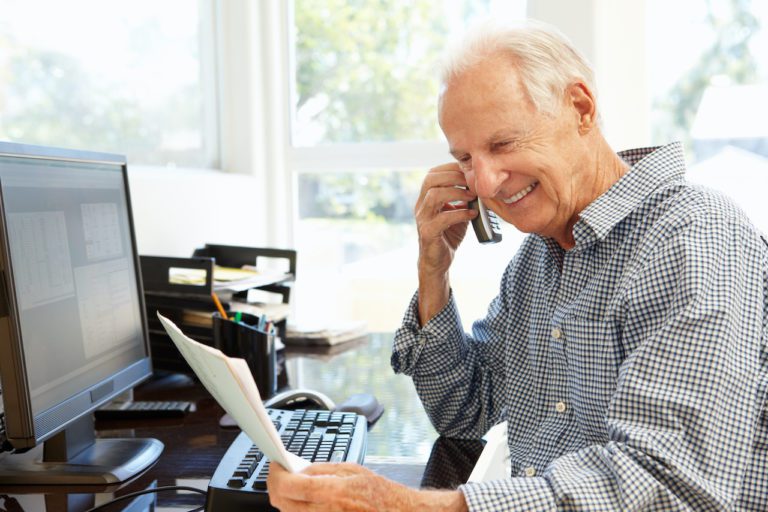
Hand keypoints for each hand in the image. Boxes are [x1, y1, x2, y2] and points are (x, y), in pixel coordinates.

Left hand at [267, 462, 466, 510]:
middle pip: (282, 503)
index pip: (290, 486)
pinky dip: (297, 510)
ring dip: (285, 499)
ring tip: (291, 486)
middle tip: (279, 473)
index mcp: (334, 493)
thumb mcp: (352, 470)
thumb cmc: (380, 494)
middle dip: (276, 486)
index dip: (276, 474)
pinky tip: (303, 500)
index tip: (275, 464)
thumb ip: (322, 471)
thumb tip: (297, 469)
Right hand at [413, 163, 476, 322]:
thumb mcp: (457, 211)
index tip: (469, 170)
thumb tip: (480, 183)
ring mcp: (423, 219)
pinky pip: (442, 218)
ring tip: (472, 196)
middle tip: (472, 182)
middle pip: (430, 180)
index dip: (450, 168)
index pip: (432, 174)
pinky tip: (472, 214)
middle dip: (453, 177)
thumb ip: (463, 198)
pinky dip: (460, 214)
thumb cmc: (448, 234)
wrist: (439, 261)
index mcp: (426, 198)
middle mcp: (421, 206)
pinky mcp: (428, 233)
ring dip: (456, 192)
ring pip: (434, 195)